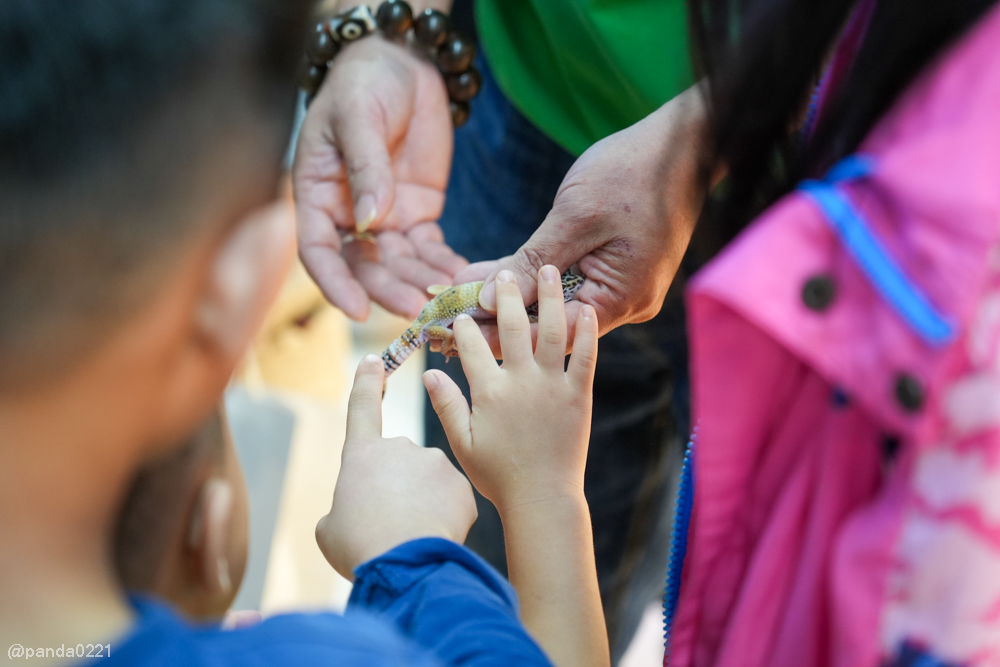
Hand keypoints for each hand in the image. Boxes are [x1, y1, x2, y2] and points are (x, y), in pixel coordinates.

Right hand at [294, 36, 466, 320]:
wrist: (402, 63)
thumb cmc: (365, 83)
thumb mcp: (359, 118)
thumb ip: (365, 166)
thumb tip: (369, 219)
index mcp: (316, 196)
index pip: (319, 252)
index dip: (336, 284)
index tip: (358, 310)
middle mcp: (346, 216)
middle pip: (364, 266)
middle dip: (390, 290)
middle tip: (420, 308)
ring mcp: (384, 219)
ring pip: (399, 265)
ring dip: (421, 284)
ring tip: (449, 300)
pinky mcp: (418, 214)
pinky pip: (429, 249)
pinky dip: (443, 266)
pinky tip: (462, 278)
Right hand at [316, 355, 476, 579]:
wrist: (403, 562)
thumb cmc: (359, 546)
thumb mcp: (332, 528)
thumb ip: (345, 508)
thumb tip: (356, 509)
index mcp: (362, 453)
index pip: (362, 408)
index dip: (367, 383)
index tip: (373, 360)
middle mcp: (400, 447)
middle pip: (401, 464)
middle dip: (399, 491)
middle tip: (391, 525)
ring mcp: (434, 461)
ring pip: (431, 483)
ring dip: (424, 505)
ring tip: (413, 534)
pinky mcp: (461, 483)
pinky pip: (453, 501)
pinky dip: (446, 519)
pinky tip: (436, 535)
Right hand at [423, 267, 598, 511]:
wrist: (542, 499)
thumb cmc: (498, 475)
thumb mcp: (462, 442)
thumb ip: (446, 404)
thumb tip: (430, 372)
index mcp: (489, 391)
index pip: (472, 345)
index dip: (465, 324)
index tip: (461, 310)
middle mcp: (520, 381)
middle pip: (512, 326)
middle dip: (505, 295)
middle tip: (503, 272)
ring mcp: (552, 386)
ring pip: (550, 331)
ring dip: (549, 297)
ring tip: (547, 269)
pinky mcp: (578, 395)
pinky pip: (585, 356)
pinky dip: (586, 331)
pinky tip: (586, 308)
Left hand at [450, 86, 710, 354]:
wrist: (686, 142)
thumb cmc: (634, 172)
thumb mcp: (575, 216)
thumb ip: (533, 262)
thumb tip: (490, 301)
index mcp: (621, 299)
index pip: (549, 335)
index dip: (499, 333)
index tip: (455, 330)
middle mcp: (626, 303)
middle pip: (552, 323)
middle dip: (499, 315)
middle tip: (446, 315)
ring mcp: (625, 287)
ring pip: (558, 302)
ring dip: (513, 295)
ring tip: (458, 291)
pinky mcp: (621, 270)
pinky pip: (571, 282)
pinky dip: (536, 277)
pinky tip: (493, 274)